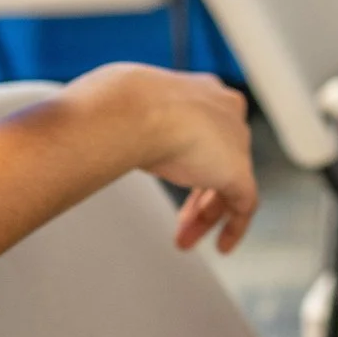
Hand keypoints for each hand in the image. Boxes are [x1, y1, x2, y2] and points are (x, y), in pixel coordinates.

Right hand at [70, 63, 256, 253]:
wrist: (137, 109)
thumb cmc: (121, 104)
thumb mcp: (126, 108)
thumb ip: (127, 122)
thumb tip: (92, 129)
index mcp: (201, 91)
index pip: (205, 130)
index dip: (192, 160)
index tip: (177, 179)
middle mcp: (224, 112)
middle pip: (219, 159)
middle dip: (198, 193)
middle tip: (181, 219)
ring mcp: (236, 141)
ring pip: (229, 184)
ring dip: (205, 214)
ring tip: (184, 239)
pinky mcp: (239, 171)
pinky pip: (245, 205)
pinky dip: (234, 226)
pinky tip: (222, 245)